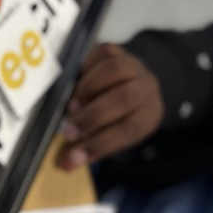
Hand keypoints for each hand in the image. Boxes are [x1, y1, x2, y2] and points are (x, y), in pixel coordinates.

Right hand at [57, 43, 164, 169]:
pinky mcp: (118, 50)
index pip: (127, 130)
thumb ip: (92, 146)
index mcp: (148, 115)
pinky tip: (76, 82)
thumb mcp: (113, 134)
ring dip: (88, 89)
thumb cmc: (119, 116)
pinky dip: (86, 68)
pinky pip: (103, 53)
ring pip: (114, 70)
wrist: (133, 84)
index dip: (99, 144)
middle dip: (92, 117)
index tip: (72, 158)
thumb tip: (65, 162)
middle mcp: (145, 89)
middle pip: (123, 99)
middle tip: (68, 130)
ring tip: (72, 106)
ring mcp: (133, 66)